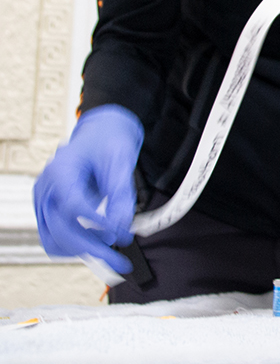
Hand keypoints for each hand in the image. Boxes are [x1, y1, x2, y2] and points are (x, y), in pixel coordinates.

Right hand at [33, 105, 143, 273]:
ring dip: (84, 251)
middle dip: (94, 248)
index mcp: (60, 170)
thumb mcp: (122, 160)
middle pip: (62, 229)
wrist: (102, 133)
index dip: (97, 223)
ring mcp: (43, 203)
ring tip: (113, 254)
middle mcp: (46, 189)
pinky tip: (99, 246)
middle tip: (122, 260)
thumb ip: (121, 193)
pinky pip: (55, 239)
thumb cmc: (109, 141)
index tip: (121, 234)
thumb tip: (121, 226)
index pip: (74, 205)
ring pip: (55, 240)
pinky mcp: (48, 213)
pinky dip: (76, 247)